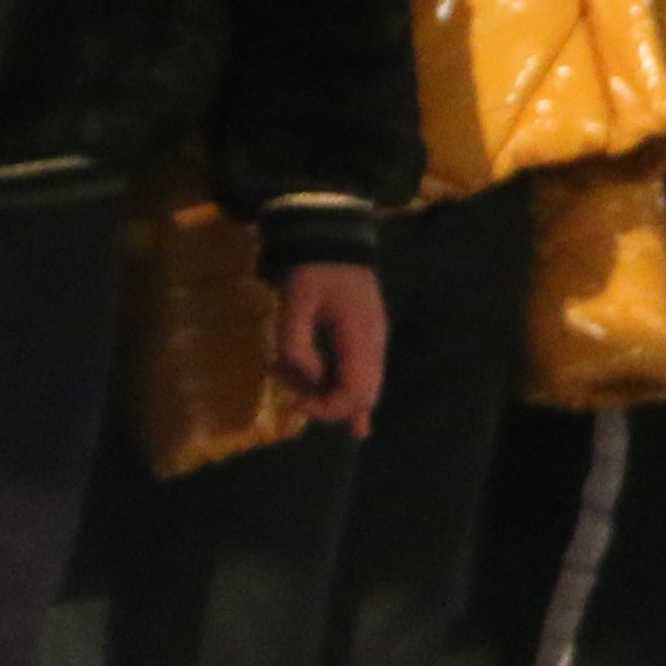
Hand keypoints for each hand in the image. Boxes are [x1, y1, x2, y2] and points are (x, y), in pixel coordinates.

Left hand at [271, 256, 389, 430]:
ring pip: (360, 389)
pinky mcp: (366, 339)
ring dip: (327, 393)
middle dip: (327, 406)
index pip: (355, 393)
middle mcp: (374, 346)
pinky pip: (363, 377)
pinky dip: (354, 400)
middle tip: (295, 398)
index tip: (296, 403)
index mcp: (359, 337)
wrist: (333, 237)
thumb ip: (295, 343)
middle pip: (361, 397)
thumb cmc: (313, 268)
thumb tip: (304, 379)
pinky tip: (360, 428)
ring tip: (291, 374)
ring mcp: (374, 342)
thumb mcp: (294, 302)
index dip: (326, 409)